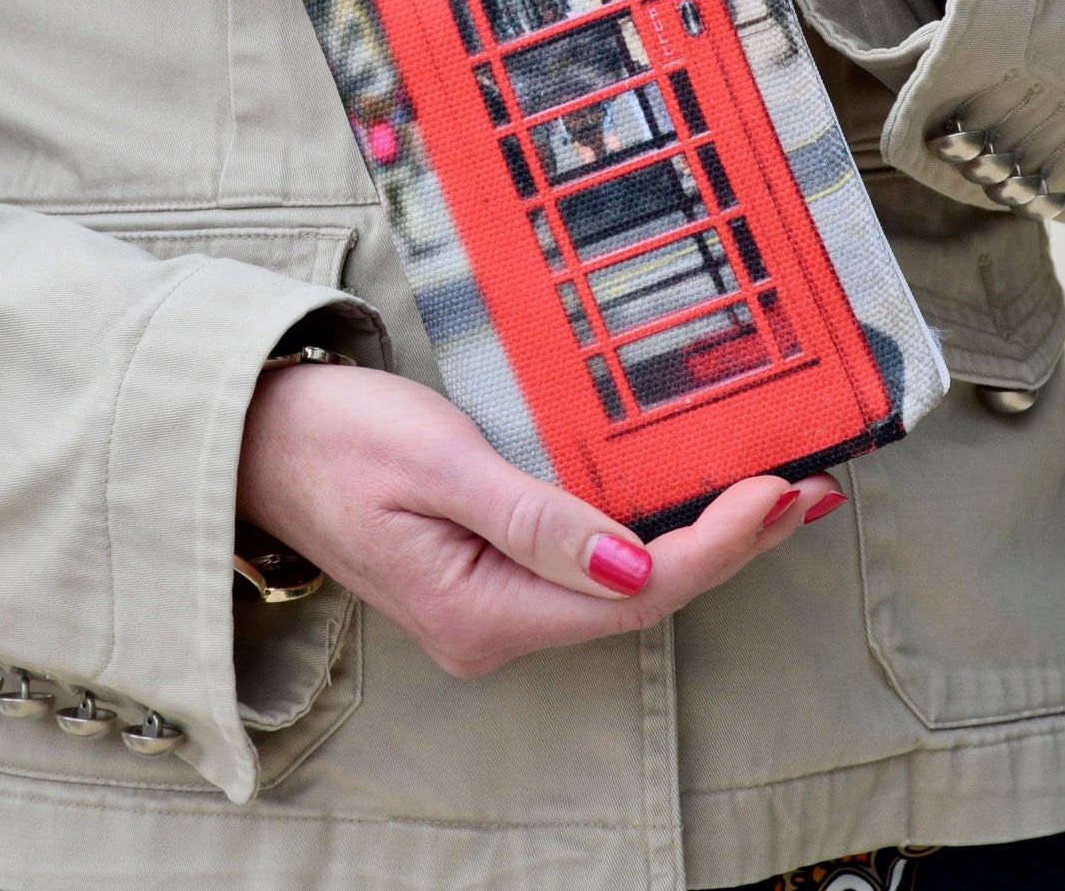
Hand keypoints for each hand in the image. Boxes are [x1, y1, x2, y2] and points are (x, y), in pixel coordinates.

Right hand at [237, 363, 842, 676]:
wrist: (259, 439)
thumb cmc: (338, 438)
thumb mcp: (438, 464)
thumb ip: (535, 520)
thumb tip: (635, 564)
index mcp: (481, 610)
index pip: (633, 593)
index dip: (715, 546)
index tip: (776, 491)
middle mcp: (493, 627)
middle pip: (639, 597)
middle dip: (728, 547)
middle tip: (805, 493)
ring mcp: (489, 606)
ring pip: (619, 585)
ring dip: (697, 541)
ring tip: (771, 498)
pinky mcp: (485, 573)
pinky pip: (587, 566)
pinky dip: (647, 533)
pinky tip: (683, 504)